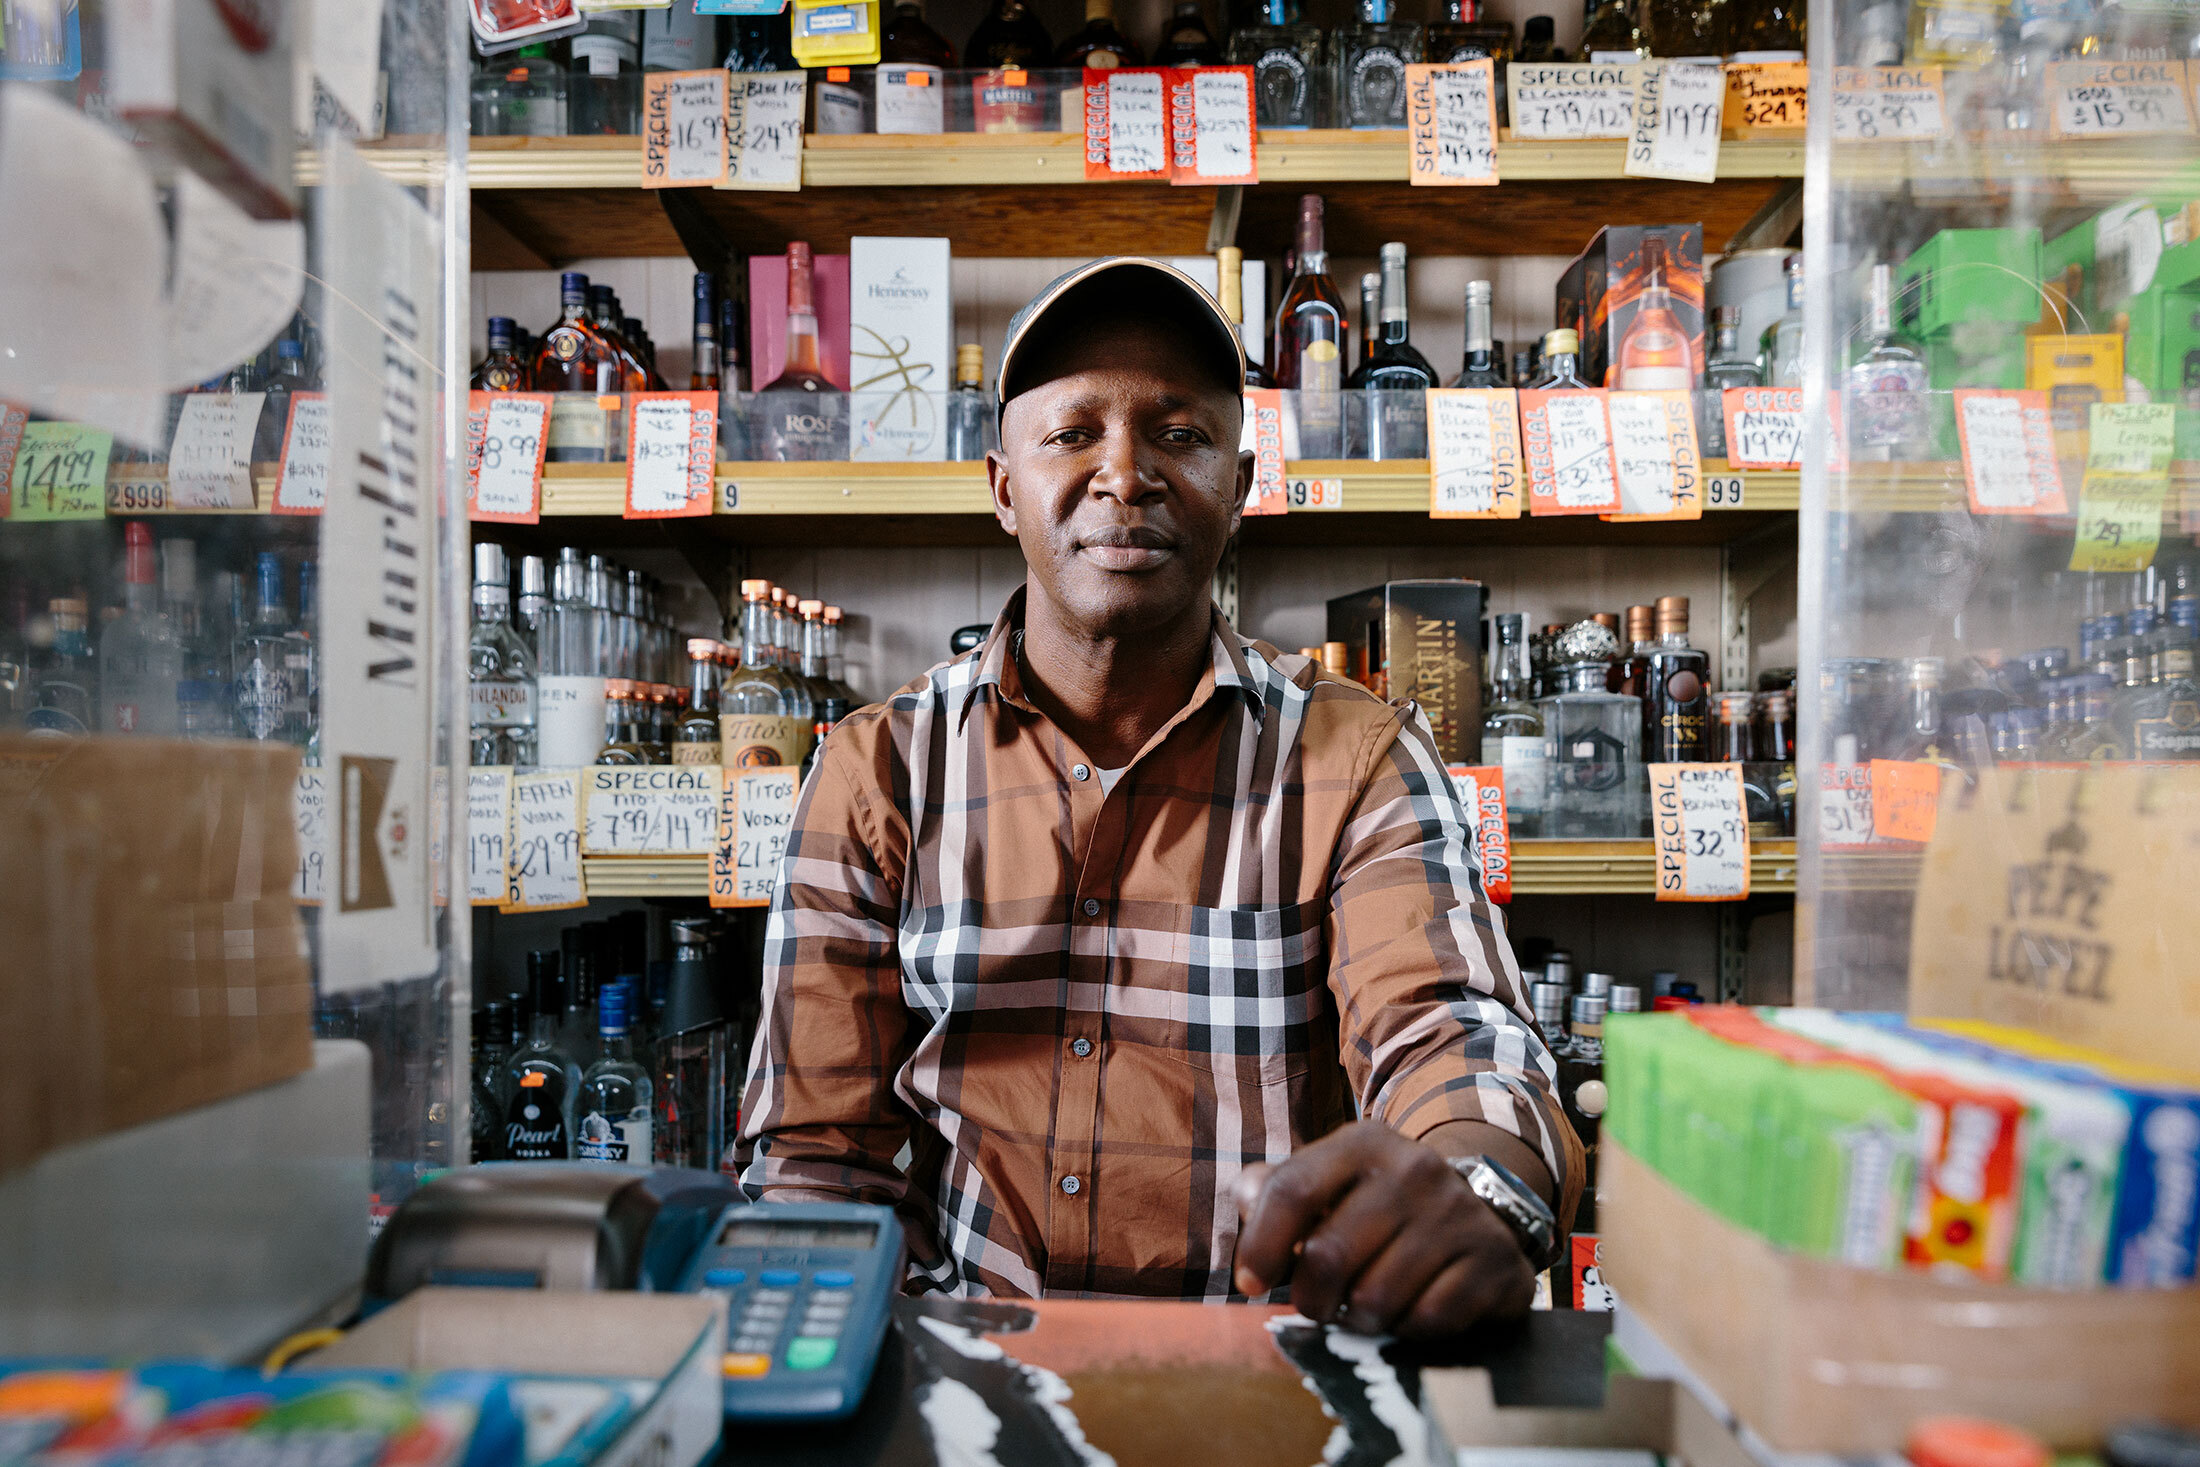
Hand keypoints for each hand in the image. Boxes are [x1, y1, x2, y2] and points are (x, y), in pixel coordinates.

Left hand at [1230, 1122, 1534, 1339]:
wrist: (1476, 1214)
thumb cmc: (1377, 1206)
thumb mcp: (1329, 1182)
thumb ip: (1275, 1190)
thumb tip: (1246, 1201)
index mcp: (1364, 1144)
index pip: (1293, 1189)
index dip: (1260, 1244)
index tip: (1250, 1284)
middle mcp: (1416, 1169)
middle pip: (1328, 1257)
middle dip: (1312, 1298)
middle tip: (1319, 1305)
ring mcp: (1460, 1215)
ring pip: (1375, 1300)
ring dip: (1360, 1320)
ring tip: (1366, 1305)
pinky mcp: (1494, 1261)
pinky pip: (1426, 1322)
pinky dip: (1408, 1330)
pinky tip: (1411, 1309)